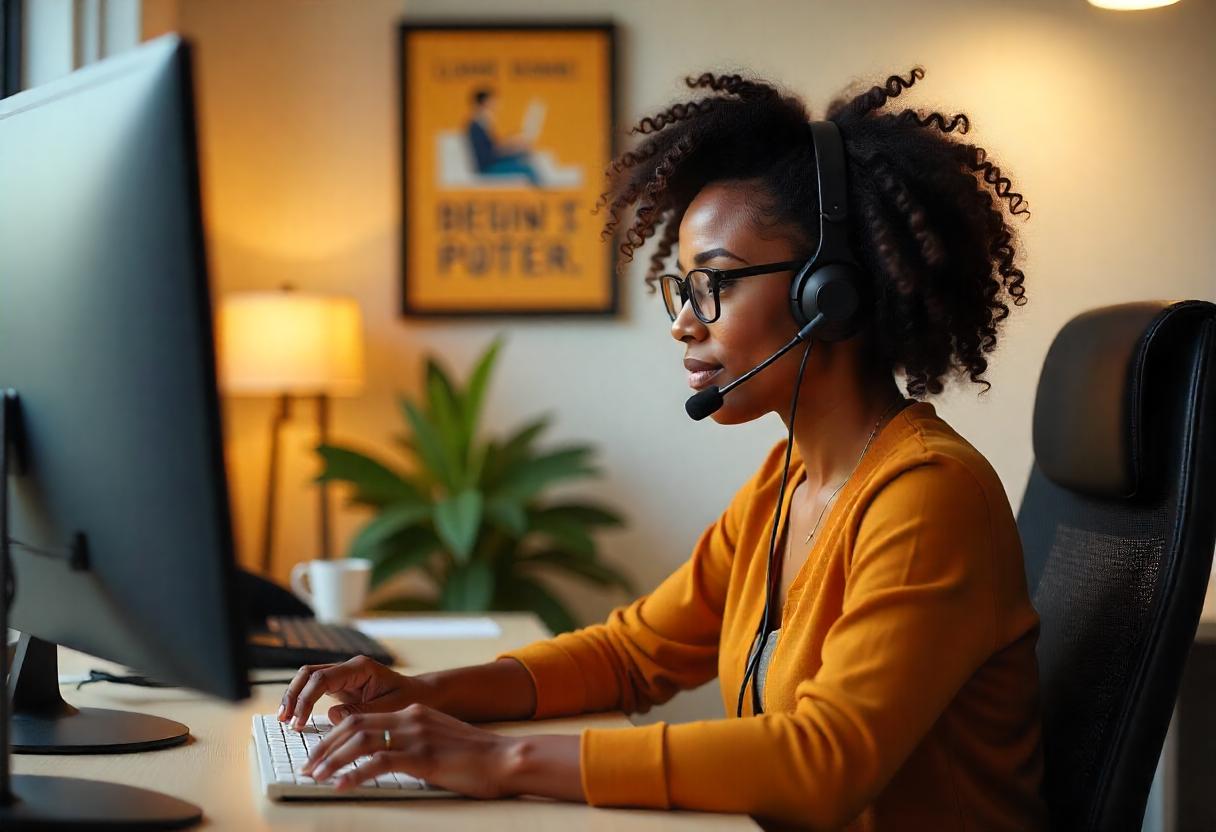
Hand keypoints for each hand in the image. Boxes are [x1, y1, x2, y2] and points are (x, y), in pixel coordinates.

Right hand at [279, 655, 433, 730]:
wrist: (421, 696)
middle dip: (294, 695)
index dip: (306, 699)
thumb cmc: (409, 700)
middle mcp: (348, 669)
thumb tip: (332, 715)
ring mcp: (343, 677)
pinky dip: (303, 702)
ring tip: (285, 720)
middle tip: (285, 720)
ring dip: (294, 697)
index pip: (322, 678)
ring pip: (309, 679)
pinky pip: (315, 690)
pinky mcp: (341, 688)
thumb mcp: (389, 708)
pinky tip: (296, 718)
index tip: (299, 722)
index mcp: (360, 668)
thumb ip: (361, 712)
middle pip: (309, 673)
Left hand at [299, 704, 517, 797]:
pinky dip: (355, 774)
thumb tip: (387, 755)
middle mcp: (411, 718)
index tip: (319, 753)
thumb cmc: (477, 757)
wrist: (505, 758)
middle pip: (354, 725)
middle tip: (309, 766)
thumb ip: (414, 740)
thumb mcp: (440, 740)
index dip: (335, 735)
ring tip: (316, 776)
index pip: (363, 718)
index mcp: (413, 712)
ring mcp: (416, 736)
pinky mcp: (423, 757)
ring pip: (361, 742)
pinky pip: (379, 763)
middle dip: (326, 746)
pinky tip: (341, 786)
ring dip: (333, 760)